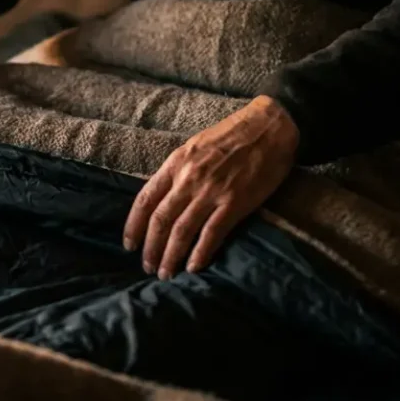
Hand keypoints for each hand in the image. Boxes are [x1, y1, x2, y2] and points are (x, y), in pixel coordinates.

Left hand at [123, 96, 298, 278]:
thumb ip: (178, 171)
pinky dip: (200, 253)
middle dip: (151, 248)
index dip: (133, 226)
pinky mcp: (234, 203)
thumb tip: (164, 197)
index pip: (145, 199)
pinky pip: (212, 234)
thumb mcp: (195, 146)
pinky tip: (193, 267)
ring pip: (182, 231)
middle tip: (148, 268)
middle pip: (160, 220)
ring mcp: (211, 192)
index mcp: (176, 163)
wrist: (270, 127)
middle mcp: (188, 179)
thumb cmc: (232, 134)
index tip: (129, 245)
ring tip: (167, 274)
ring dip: (171, 256)